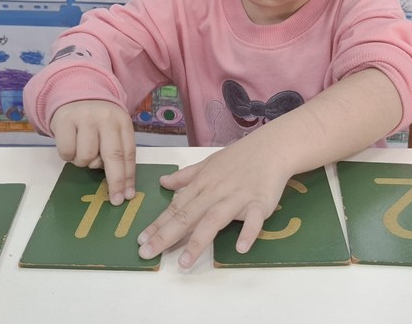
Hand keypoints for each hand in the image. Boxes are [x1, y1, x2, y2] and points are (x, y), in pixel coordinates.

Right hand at [50, 100, 135, 205]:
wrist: (74, 93)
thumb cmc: (97, 119)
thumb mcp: (112, 128)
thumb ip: (117, 150)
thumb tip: (121, 183)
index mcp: (122, 121)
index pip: (128, 152)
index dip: (129, 176)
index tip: (129, 195)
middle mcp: (106, 118)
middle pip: (113, 156)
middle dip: (115, 182)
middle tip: (116, 200)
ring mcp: (85, 118)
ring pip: (86, 157)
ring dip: (84, 162)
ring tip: (82, 150)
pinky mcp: (65, 121)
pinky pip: (67, 153)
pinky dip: (68, 155)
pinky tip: (70, 143)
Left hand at [136, 136, 292, 267]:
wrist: (270, 148)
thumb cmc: (238, 158)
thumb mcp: (207, 163)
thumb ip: (185, 176)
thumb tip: (163, 182)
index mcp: (202, 184)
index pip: (176, 207)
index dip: (158, 225)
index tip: (141, 240)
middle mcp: (215, 192)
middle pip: (187, 216)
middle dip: (166, 235)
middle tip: (147, 253)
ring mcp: (237, 198)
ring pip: (214, 220)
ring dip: (198, 241)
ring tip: (184, 262)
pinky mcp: (259, 203)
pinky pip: (253, 220)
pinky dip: (248, 233)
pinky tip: (240, 248)